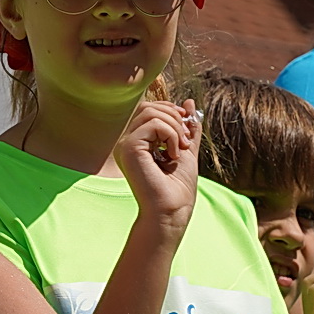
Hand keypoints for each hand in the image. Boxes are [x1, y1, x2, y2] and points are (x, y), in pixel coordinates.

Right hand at [113, 99, 199, 234]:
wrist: (173, 210)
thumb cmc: (178, 187)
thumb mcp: (186, 149)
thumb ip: (186, 127)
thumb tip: (189, 103)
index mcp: (136, 142)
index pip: (149, 109)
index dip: (170, 111)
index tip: (186, 130)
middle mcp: (126, 142)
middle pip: (148, 107)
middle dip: (174, 117)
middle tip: (185, 141)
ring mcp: (124, 145)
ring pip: (150, 112)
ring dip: (174, 127)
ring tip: (180, 148)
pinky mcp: (129, 148)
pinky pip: (153, 124)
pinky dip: (171, 135)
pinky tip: (172, 155)